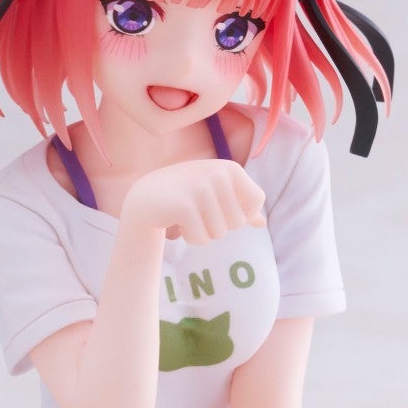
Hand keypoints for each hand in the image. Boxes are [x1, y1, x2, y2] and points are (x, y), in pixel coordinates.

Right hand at [122, 158, 265, 244]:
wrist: (146, 196)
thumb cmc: (186, 195)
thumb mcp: (215, 194)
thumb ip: (239, 207)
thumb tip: (261, 223)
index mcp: (230, 168)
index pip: (257, 200)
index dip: (243, 213)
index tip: (223, 208)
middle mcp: (217, 174)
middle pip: (238, 222)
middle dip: (220, 226)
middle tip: (200, 213)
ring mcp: (200, 189)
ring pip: (220, 233)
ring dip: (204, 233)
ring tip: (189, 217)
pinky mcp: (184, 207)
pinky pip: (202, 239)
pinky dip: (192, 238)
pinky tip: (179, 225)